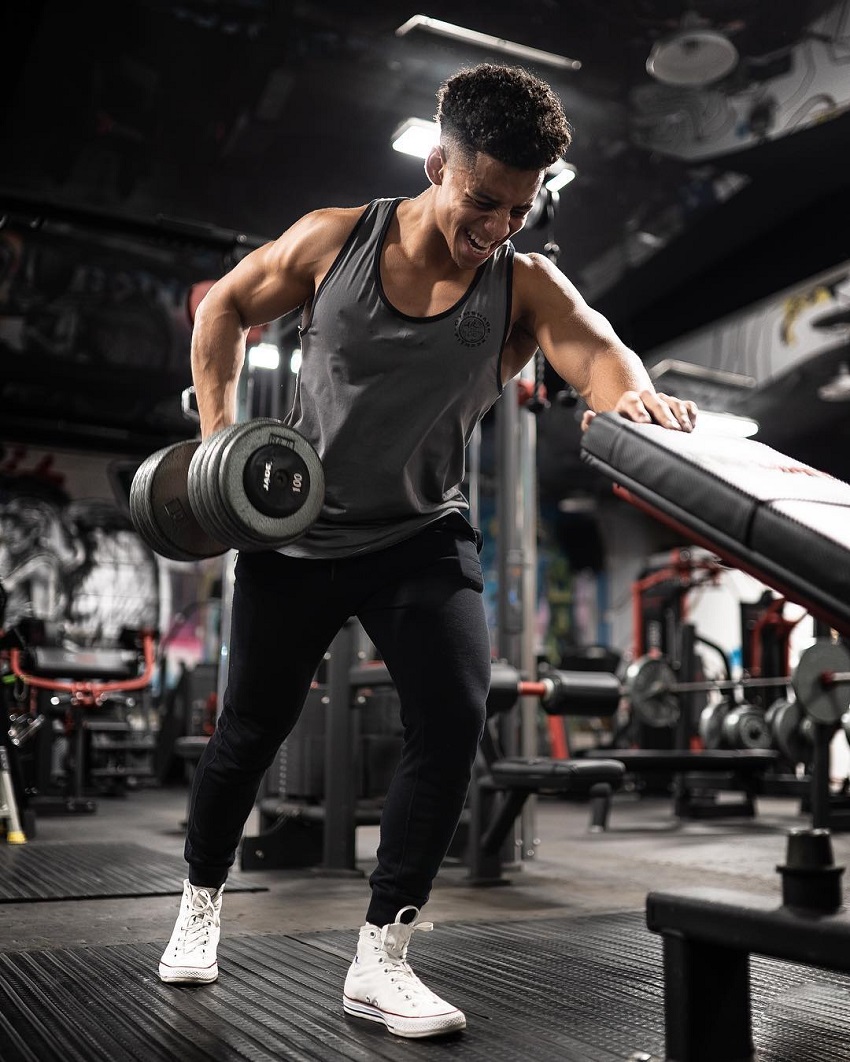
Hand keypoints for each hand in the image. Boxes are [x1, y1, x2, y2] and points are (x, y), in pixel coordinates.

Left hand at [581, 390, 696, 431]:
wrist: (633, 412)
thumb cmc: (621, 423)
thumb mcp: (605, 425)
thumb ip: (593, 424)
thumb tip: (587, 417)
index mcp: (628, 402)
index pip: (632, 402)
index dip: (638, 411)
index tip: (644, 422)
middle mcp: (647, 398)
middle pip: (656, 402)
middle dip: (664, 415)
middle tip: (671, 429)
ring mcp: (663, 401)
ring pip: (674, 402)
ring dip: (680, 415)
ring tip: (684, 430)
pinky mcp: (677, 405)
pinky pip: (687, 405)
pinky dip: (691, 414)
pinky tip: (691, 426)